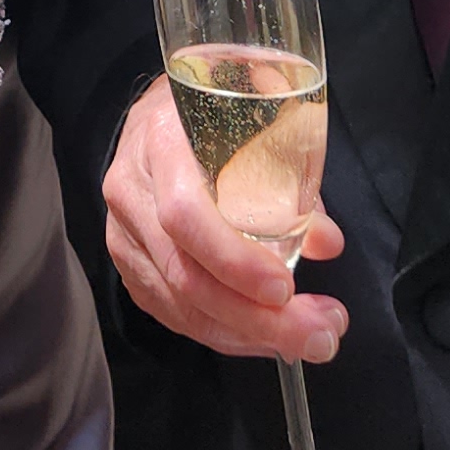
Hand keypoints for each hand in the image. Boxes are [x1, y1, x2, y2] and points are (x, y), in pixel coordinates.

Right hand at [102, 73, 349, 362]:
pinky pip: (174, 314)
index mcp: (161, 142)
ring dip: (249, 334)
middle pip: (185, 273)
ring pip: (180, 304)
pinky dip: (224, 333)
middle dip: (257, 318)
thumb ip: (292, 175)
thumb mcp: (258, 117)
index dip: (234, 261)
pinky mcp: (129, 263)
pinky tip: (265, 335)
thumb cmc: (215, 111)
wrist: (157, 114)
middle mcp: (131, 190)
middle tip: (320, 336)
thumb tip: (326, 242)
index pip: (185, 214)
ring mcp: (123, 232)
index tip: (286, 288)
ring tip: (308, 338)